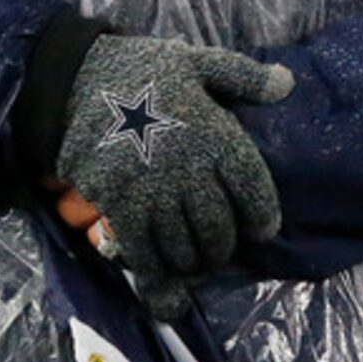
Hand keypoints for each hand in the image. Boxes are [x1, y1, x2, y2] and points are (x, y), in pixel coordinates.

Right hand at [53, 37, 293, 288]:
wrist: (75, 80)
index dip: (263, 215)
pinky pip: (143, 255)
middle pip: (218, 227)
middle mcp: (187, 168)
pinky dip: (157, 282)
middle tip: (221, 248)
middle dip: (224, 246)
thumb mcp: (200, 62)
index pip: (252, 188)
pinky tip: (167, 299)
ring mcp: (151, 191)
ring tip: (195, 262)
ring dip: (193, 263)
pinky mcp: (116, 207)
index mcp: (215, 134)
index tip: (263, 227)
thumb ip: (245, 77)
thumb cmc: (144, 70)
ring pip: (183, 247)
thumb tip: (287, 84)